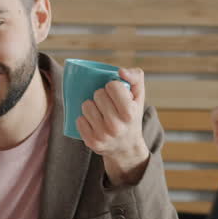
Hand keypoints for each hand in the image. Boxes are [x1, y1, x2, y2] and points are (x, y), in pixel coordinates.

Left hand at [77, 67, 150, 185]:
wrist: (127, 147)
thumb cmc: (131, 115)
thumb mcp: (139, 96)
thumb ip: (135, 76)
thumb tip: (120, 71)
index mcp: (129, 113)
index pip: (112, 86)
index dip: (113, 86)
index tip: (116, 93)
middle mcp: (116, 126)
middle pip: (98, 94)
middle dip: (102, 95)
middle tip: (108, 103)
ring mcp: (102, 136)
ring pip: (86, 105)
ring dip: (91, 105)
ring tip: (100, 111)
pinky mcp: (91, 142)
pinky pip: (79, 120)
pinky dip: (84, 119)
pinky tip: (93, 122)